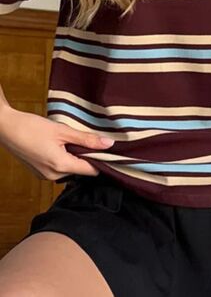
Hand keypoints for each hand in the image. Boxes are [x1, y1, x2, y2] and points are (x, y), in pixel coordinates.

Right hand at [0, 103, 114, 180]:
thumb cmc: (31, 127)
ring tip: (69, 138)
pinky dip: (63, 156)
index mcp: (60, 166)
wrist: (6, 128)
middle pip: (80, 169)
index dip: (101, 161)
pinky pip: (59, 167)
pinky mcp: (39, 171)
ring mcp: (44, 175)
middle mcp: (53, 176)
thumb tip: (108, 145)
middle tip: (86, 137)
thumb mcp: (63, 131)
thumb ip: (86, 139)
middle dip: (86, 155)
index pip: (91, 171)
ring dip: (74, 155)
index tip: (108, 150)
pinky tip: (59, 143)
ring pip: (70, 167)